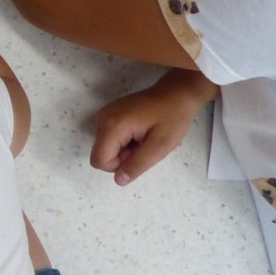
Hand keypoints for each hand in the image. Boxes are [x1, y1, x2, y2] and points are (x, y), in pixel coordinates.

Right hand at [90, 68, 217, 185]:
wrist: (176, 93)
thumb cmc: (171, 118)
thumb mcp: (160, 146)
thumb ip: (137, 165)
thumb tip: (118, 181)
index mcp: (112, 126)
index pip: (99, 160)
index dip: (120, 165)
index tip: (139, 152)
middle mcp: (102, 119)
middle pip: (102, 154)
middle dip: (123, 156)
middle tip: (145, 144)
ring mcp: (104, 115)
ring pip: (106, 147)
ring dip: (124, 149)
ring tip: (143, 137)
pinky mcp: (109, 114)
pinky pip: (110, 138)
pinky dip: (124, 141)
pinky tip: (139, 131)